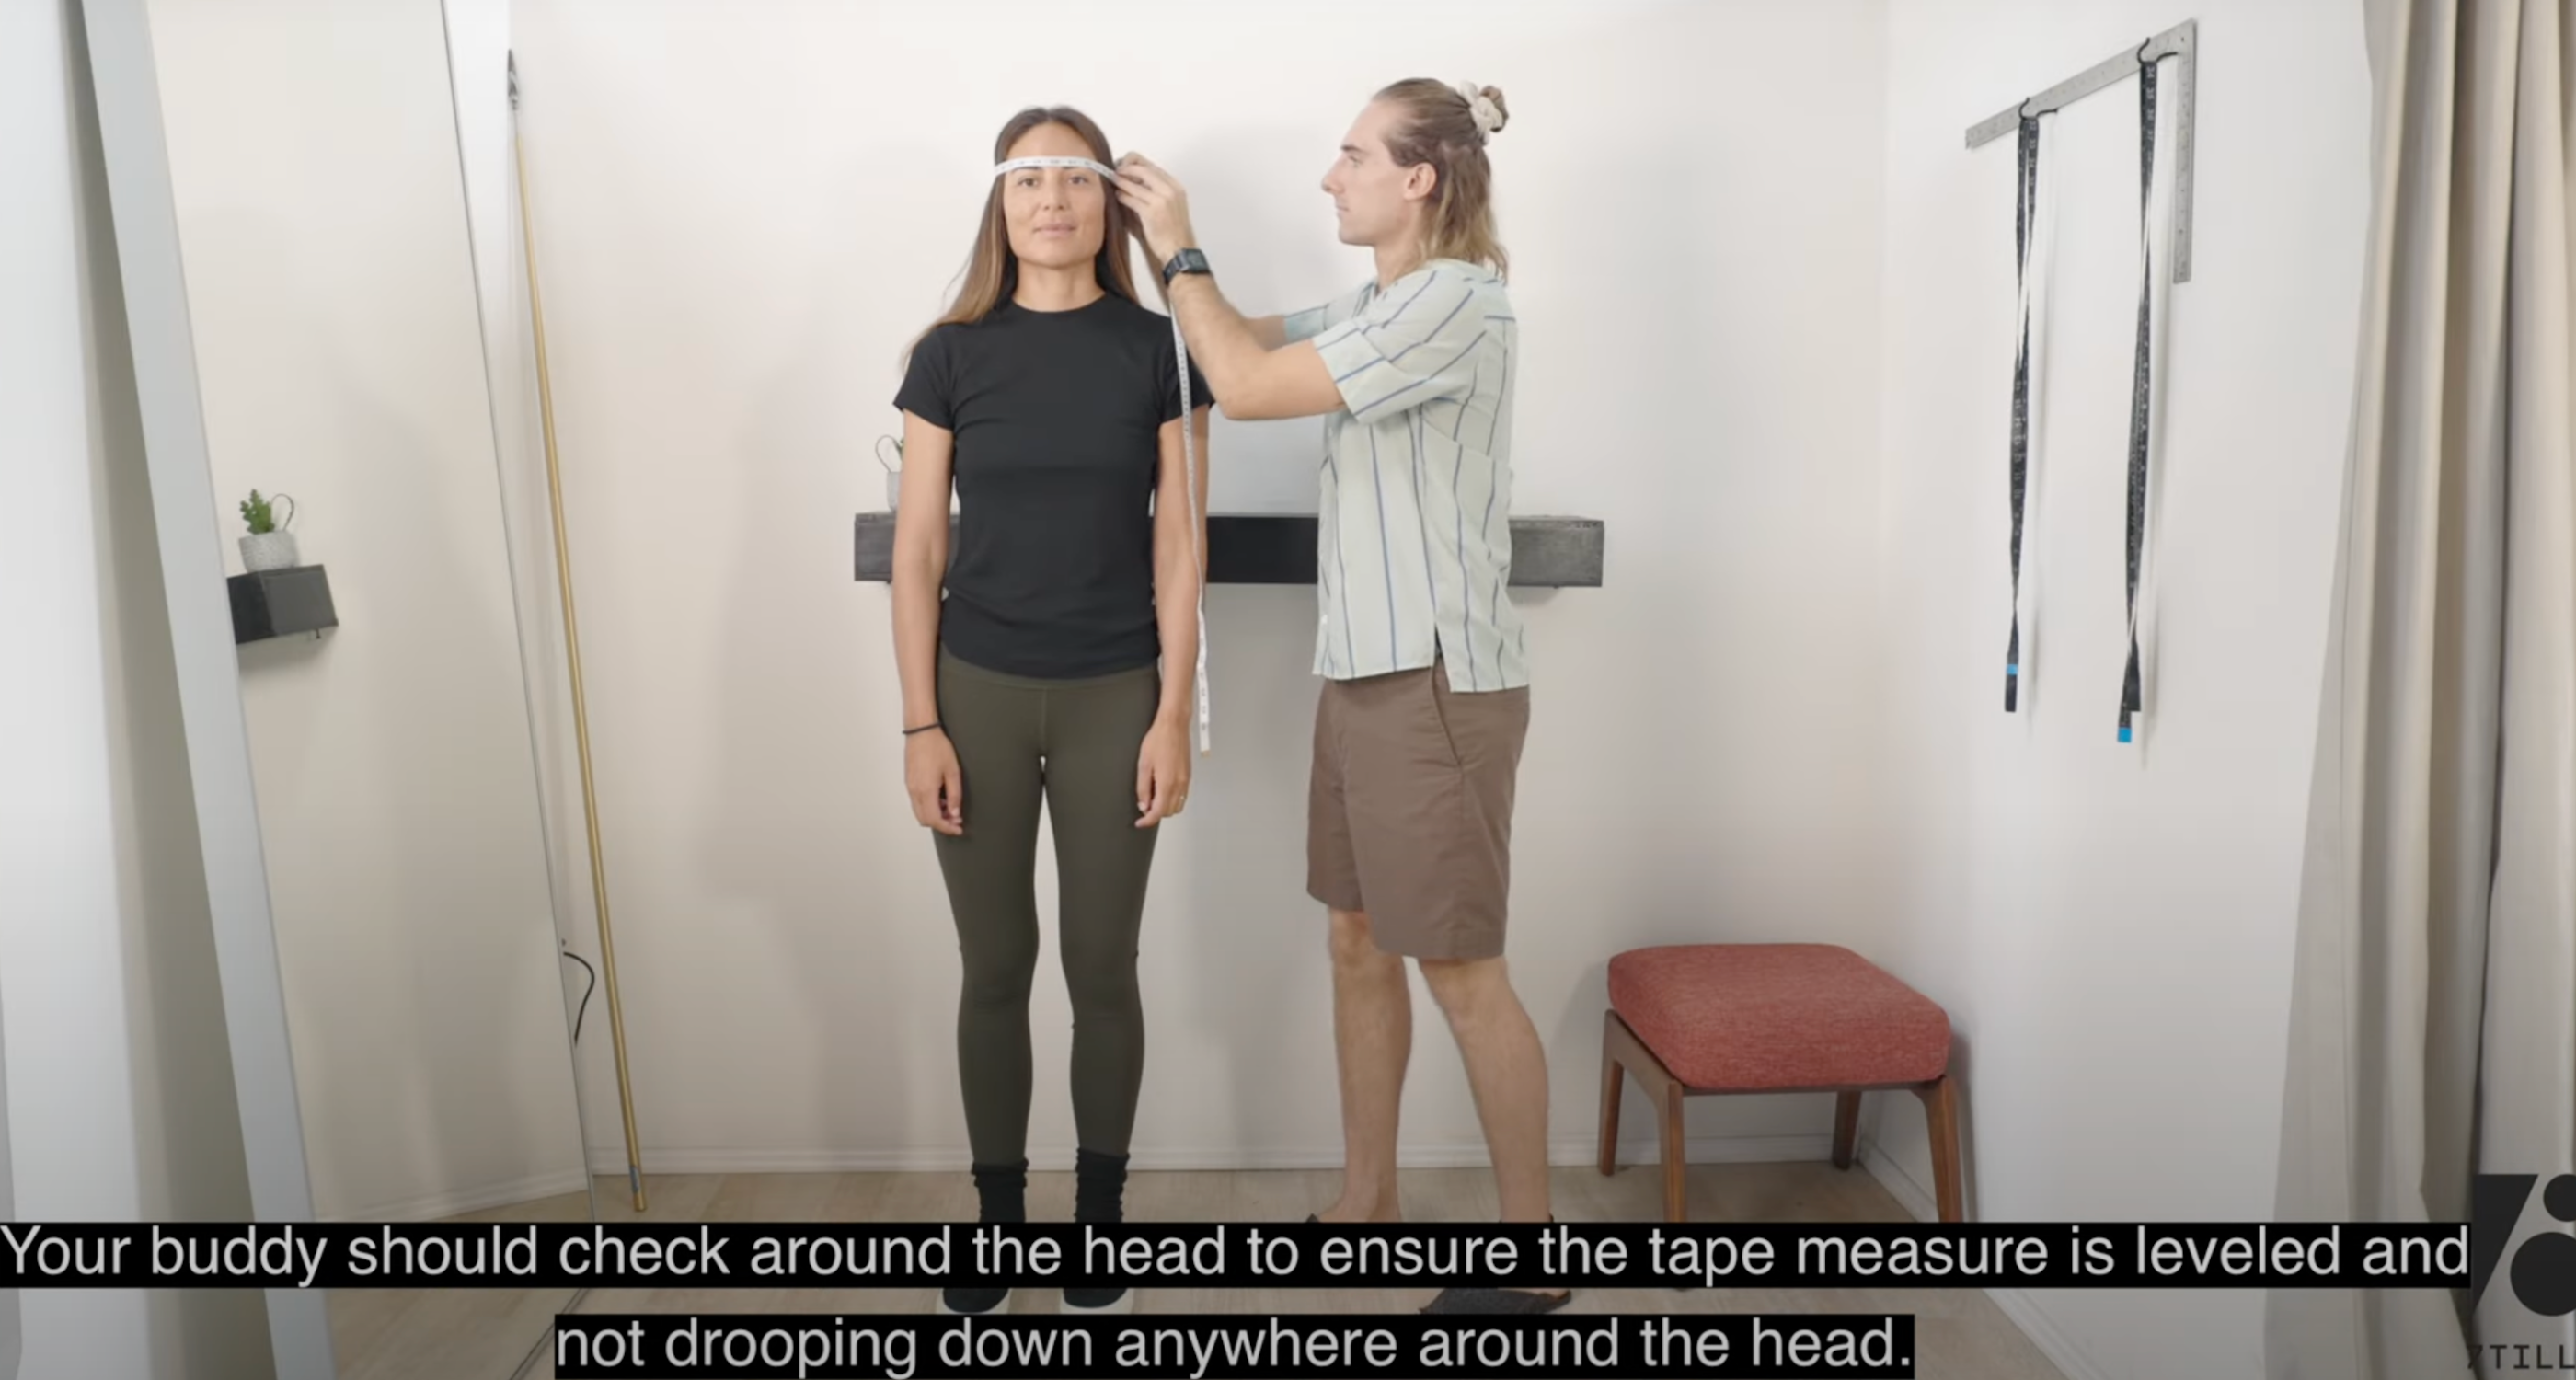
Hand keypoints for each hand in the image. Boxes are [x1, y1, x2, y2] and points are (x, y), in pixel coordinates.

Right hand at [905, 729, 963, 835]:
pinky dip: (928, 807)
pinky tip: (940, 799)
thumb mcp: (953, 771)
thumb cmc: (936, 746)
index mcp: (926, 790)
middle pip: (925, 820)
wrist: (921, 731)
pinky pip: (917, 803)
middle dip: (941, 823)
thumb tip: (954, 812)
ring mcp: (910, 787)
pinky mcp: (909, 783)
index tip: (957, 828)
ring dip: (934, 815)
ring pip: (920, 812)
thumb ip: (954, 795)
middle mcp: (915, 791)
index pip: (934, 820)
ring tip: (950, 808)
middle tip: (955, 819)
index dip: (947, 828)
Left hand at [1114, 153, 1195, 267]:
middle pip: (1143, 169)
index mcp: (1175, 186)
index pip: (1152, 166)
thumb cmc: (1173, 232)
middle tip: (1115, 171)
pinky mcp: (1152, 213)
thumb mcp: (1170, 206)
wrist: (1179, 251)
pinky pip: (1131, 199)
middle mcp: (1170, 190)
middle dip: (1125, 167)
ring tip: (1112, 180)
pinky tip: (1117, 195)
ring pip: (1134, 183)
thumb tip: (1134, 181)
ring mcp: (1161, 201)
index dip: (1135, 163)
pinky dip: (1122, 195)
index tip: (1124, 165)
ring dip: (1120, 180)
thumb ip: (1156, 192)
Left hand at [1134, 715, 1190, 826]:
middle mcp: (1179, 785)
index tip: (1140, 822)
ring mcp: (1186, 781)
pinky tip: (1163, 789)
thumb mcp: (1143, 765)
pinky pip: (1182, 796)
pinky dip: (1172, 799)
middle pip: (1169, 812)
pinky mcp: (1188, 775)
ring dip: (1165, 807)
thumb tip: (1143, 804)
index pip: (1158, 813)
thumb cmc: (1159, 739)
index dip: (1147, 821)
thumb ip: (1142, 788)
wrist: (1174, 725)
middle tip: (1144, 806)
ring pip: (1177, 806)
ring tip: (1153, 797)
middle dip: (1156, 813)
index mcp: (1167, 784)